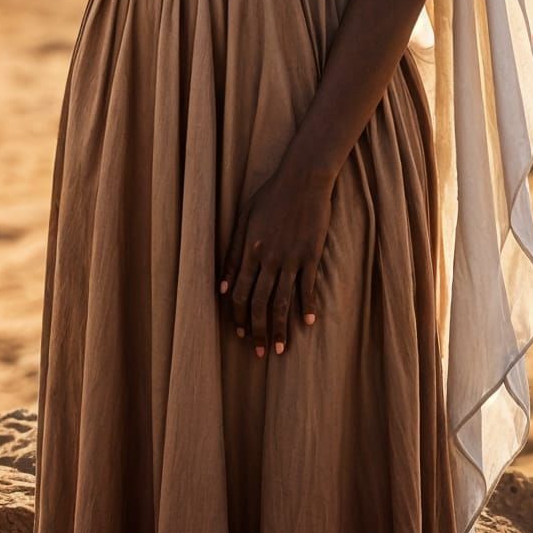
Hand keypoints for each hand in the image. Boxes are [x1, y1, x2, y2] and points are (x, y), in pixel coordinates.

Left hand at [219, 166, 333, 358]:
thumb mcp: (243, 220)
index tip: (239, 334)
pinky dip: (307, 307)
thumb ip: (232, 254)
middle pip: (260, 303)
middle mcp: (269, 258)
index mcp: (249, 250)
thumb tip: (221, 287)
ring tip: (281, 348)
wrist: (302, 179)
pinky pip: (308, 287)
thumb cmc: (270, 196)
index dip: (238, 316)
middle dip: (257, 331)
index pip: (239, 293)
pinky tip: (308, 323)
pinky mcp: (311, 254)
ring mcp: (292, 257)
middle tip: (259, 353)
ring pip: (283, 301)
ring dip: (280, 328)